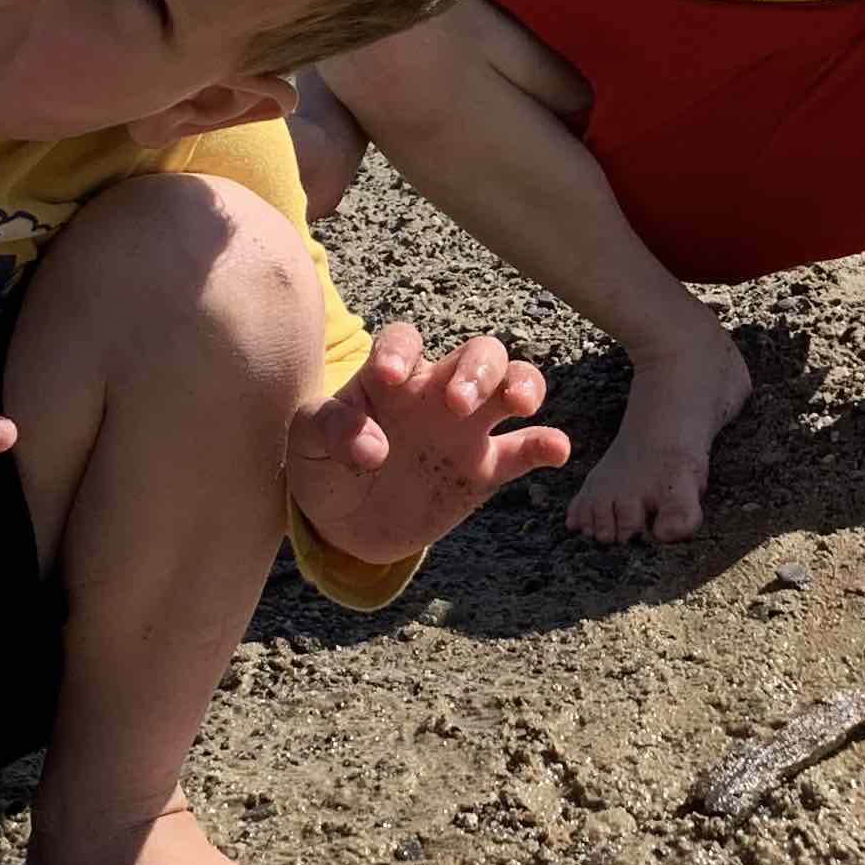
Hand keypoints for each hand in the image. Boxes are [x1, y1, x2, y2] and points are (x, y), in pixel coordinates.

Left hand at [285, 326, 570, 566]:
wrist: (345, 524)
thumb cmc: (326, 466)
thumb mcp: (307, 444)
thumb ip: (330, 430)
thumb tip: (374, 448)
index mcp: (390, 375)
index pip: (404, 340)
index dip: (401, 350)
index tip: (390, 378)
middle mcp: (436, 391)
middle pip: (477, 353)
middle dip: (477, 369)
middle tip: (458, 404)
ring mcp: (466, 428)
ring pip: (511, 384)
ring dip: (522, 385)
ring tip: (519, 405)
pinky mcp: (484, 468)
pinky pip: (524, 449)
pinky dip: (545, 444)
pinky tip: (557, 450)